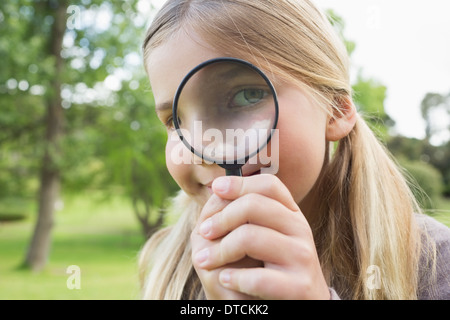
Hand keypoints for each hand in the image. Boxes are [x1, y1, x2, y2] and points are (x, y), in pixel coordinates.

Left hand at [191, 174, 329, 298]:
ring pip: (250, 237)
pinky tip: (225, 279)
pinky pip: (258, 277)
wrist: (300, 307)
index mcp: (291, 215)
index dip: (240, 183)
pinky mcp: (299, 286)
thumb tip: (217, 189)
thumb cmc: (270, 270)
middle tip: (203, 232)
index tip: (216, 188)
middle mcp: (300, 230)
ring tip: (205, 261)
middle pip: (254, 205)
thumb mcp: (260, 238)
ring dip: (219, 251)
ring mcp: (301, 257)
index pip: (268, 185)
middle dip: (221, 218)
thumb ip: (244, 215)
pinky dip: (234, 278)